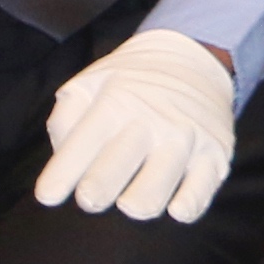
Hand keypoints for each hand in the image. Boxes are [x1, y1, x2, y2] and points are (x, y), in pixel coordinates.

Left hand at [34, 30, 236, 222]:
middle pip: (113, 172)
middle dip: (95, 192)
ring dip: (135, 204)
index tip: (48, 197)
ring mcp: (184, 139)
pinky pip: (199, 194)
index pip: (80, 145)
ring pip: (152, 193)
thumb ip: (65, 121)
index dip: (60, 177)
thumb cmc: (129, 84)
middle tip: (91, 198)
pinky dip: (185, 207)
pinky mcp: (215, 154)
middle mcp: (150, 121)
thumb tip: (61, 166)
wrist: (194, 57)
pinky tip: (175, 206)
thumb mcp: (89, 84)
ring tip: (131, 201)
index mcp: (113, 103)